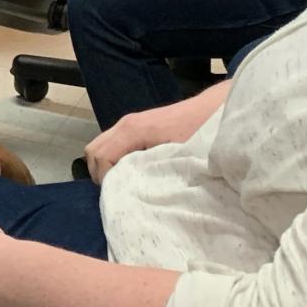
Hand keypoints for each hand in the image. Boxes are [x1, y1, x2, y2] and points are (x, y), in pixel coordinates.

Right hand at [83, 87, 225, 182]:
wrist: (213, 109)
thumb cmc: (198, 133)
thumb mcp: (177, 157)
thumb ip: (154, 172)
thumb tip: (136, 194)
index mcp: (133, 130)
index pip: (101, 156)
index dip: (106, 179)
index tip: (122, 196)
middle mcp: (125, 124)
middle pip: (93, 150)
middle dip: (100, 174)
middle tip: (118, 193)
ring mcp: (129, 123)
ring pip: (101, 145)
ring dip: (106, 166)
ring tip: (125, 184)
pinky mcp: (136, 126)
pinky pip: (112, 143)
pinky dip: (113, 159)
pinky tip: (132, 172)